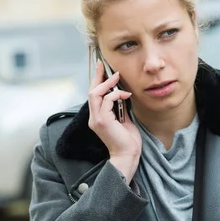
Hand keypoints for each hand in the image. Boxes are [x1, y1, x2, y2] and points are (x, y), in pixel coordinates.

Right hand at [88, 60, 141, 183]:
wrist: (128, 155)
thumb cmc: (128, 140)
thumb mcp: (124, 119)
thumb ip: (119, 107)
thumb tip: (122, 94)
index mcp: (97, 118)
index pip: (94, 96)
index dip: (97, 81)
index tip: (102, 69)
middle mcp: (93, 118)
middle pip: (91, 92)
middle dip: (98, 77)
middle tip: (104, 65)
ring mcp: (96, 120)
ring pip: (95, 94)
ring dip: (107, 83)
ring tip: (117, 77)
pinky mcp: (102, 121)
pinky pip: (106, 100)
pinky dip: (116, 95)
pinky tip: (126, 95)